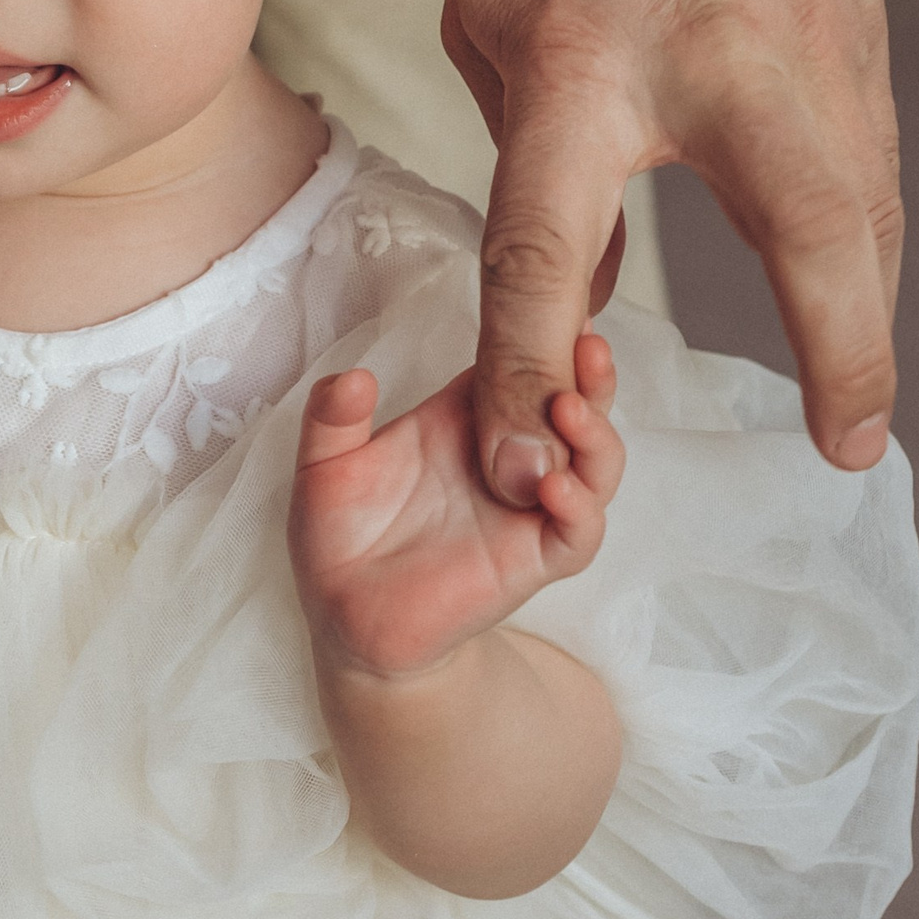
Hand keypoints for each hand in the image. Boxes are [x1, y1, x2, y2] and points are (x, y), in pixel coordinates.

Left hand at [289, 336, 622, 679]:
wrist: (345, 620)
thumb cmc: (337, 535)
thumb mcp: (323, 465)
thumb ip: (333, 418)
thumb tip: (355, 377)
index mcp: (464, 416)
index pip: (520, 361)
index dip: (543, 331)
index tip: (557, 298)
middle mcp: (509, 453)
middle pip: (573, 400)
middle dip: (588, 371)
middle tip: (586, 341)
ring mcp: (527, 506)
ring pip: (592, 460)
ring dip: (594, 431)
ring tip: (570, 407)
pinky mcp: (531, 559)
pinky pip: (576, 532)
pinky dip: (579, 507)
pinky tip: (558, 485)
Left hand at [444, 0, 900, 505]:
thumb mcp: (489, 9)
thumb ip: (531, 158)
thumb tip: (576, 285)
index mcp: (581, 56)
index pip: (543, 240)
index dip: (524, 360)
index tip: (526, 448)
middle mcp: (716, 60)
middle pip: (807, 230)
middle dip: (839, 347)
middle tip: (851, 444)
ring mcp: (811, 44)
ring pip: (866, 205)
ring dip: (865, 310)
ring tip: (853, 405)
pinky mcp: (859, 33)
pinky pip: (868, 162)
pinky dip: (865, 239)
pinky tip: (854, 293)